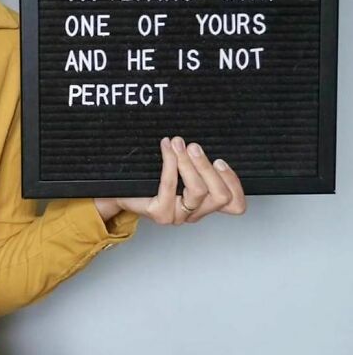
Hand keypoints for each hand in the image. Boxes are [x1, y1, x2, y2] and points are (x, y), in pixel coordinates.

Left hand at [94, 136, 246, 224]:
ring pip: (198, 190)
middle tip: (194, 146)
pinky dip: (170, 161)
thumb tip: (203, 138)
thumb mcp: (179, 168)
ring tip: (178, 143)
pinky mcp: (160, 213)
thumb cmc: (150, 177)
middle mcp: (195, 212)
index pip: (235, 204)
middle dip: (208, 166)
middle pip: (221, 196)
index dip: (234, 183)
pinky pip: (171, 185)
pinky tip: (166, 147)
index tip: (220, 160)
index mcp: (205, 203)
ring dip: (189, 162)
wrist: (119, 191)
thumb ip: (195, 161)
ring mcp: (179, 216)